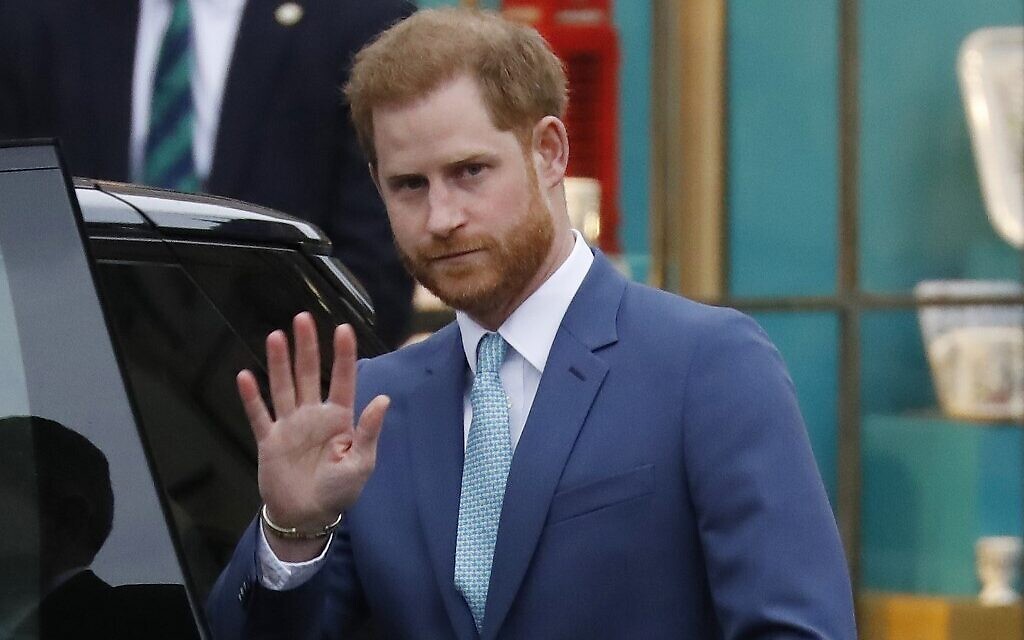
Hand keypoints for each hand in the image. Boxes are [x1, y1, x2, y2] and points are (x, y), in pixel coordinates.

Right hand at [237, 312, 388, 555]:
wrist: (307, 516)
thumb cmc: (340, 490)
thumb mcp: (362, 463)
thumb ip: (369, 431)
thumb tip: (383, 399)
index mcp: (339, 418)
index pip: (343, 379)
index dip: (343, 355)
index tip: (343, 329)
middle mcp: (313, 415)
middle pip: (308, 374)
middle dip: (306, 347)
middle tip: (302, 318)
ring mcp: (289, 425)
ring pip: (283, 386)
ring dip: (278, 362)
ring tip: (275, 336)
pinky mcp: (269, 440)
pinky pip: (259, 414)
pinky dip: (251, 397)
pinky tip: (245, 376)